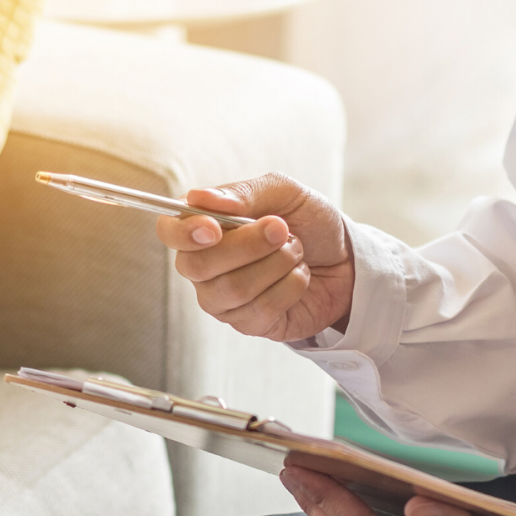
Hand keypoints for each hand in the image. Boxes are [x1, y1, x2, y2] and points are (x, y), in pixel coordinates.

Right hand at [157, 173, 353, 342]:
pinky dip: (290, 287)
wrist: (346, 258)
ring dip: (275, 265)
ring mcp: (223, 299)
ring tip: (296, 250)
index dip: (184, 233)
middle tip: (282, 229)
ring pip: (232, 289)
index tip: (214, 227)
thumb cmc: (308, 221)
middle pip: (197, 266)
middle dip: (247, 246)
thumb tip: (199, 198)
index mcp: (203, 226)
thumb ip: (243, 193)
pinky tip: (300, 276)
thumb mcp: (283, 192)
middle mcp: (204, 265)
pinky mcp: (249, 324)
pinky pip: (259, 311)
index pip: (169, 231)